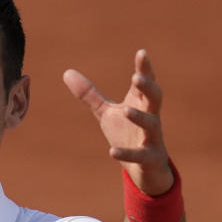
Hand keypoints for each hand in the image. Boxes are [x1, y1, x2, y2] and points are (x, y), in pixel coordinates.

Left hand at [63, 49, 172, 195]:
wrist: (145, 168)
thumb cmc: (127, 133)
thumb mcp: (106, 112)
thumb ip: (89, 94)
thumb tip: (67, 72)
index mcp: (141, 103)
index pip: (145, 83)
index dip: (144, 68)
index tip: (141, 53)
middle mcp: (151, 117)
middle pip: (155, 98)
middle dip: (148, 87)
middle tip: (137, 77)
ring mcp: (152, 137)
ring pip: (151, 124)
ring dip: (139, 117)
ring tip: (125, 110)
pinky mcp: (149, 158)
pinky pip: (139, 155)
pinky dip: (127, 153)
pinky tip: (112, 151)